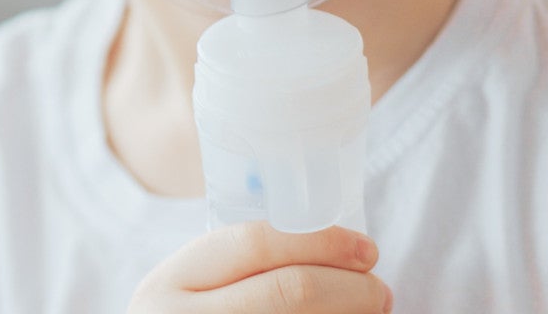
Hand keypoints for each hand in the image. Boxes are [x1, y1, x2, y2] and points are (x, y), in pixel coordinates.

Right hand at [128, 222, 392, 312]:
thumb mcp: (186, 293)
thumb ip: (231, 270)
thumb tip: (331, 249)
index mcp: (167, 285)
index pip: (255, 245)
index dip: (321, 241)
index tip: (364, 248)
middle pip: (290, 291)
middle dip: (351, 287)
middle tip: (380, 289)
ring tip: (372, 311)